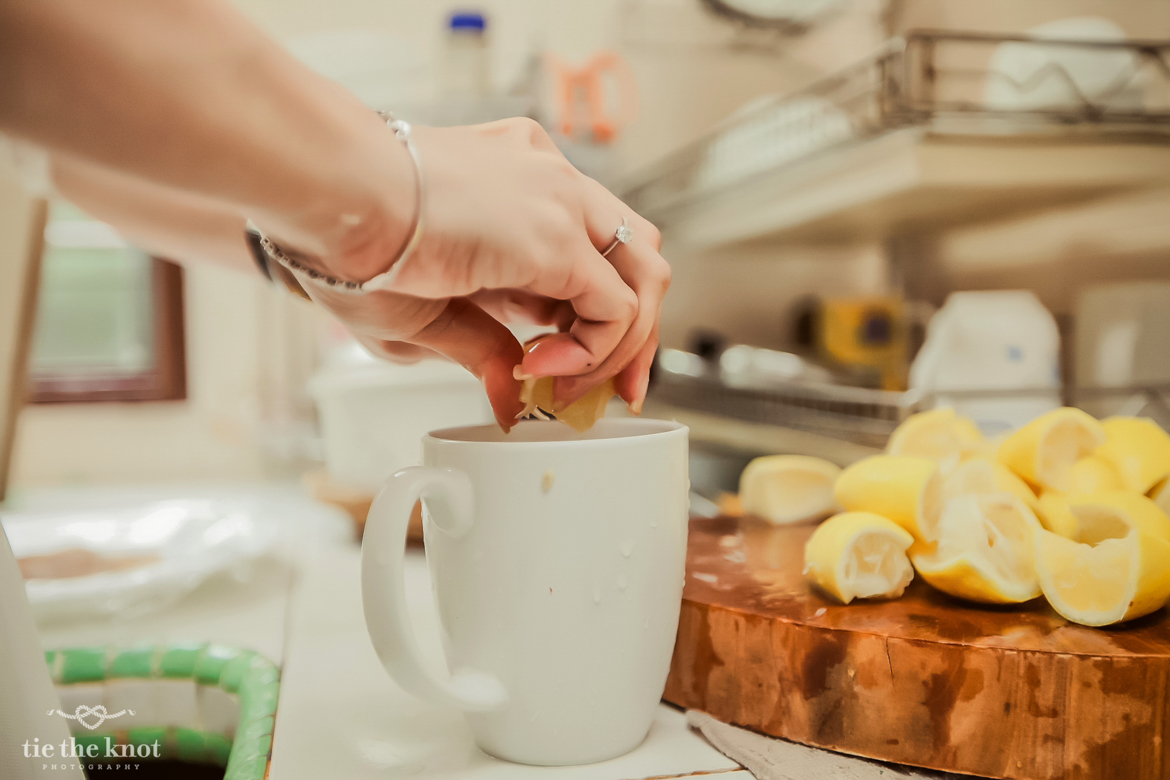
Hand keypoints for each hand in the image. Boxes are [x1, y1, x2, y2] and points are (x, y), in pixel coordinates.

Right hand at [298, 117, 669, 428]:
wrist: (327, 197)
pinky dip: (597, 351)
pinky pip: (617, 304)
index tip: (569, 371)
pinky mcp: (558, 232)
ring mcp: (560, 198)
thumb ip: (482, 351)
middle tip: (616, 391)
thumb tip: (508, 400)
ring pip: (643, 272)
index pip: (589, 251)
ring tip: (577, 390)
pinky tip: (544, 370)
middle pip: (632, 253)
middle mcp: (549, 183)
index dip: (592, 317)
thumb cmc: (348, 243)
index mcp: (518, 188)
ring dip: (626, 343)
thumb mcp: (427, 314)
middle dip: (634, 330)